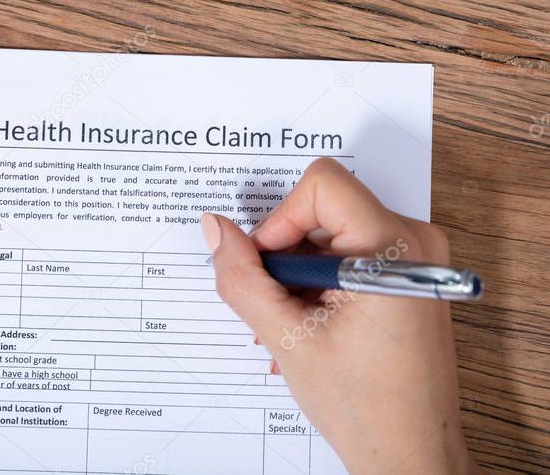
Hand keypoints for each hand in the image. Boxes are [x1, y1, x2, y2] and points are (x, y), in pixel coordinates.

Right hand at [201, 158, 474, 473]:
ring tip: (291, 326)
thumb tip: (215, 228)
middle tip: (277, 304)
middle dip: (286, 254)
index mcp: (394, 248)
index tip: (269, 266)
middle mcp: (415, 242)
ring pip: (331, 235)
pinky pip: (350, 255)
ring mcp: (418, 260)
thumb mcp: (287, 337)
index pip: (321, 185)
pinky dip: (319, 284)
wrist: (412, 456)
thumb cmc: (366, 407)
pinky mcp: (411, 277)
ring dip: (298, 276)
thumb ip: (242, 278)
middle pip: (323, 209)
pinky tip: (310, 327)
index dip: (281, 220)